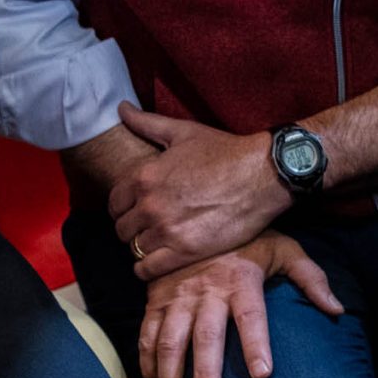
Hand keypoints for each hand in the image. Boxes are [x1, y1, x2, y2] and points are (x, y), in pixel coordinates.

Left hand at [110, 105, 290, 277]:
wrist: (263, 174)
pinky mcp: (185, 252)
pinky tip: (158, 262)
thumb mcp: (183, 132)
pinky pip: (149, 269)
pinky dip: (148, 269)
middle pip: (122, 229)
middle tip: (148, 228)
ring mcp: (167, 230)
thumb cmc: (225, 151)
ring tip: (158, 243)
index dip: (123, 207)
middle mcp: (150, 205)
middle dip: (132, 228)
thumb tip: (121, 108)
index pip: (114, 202)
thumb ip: (146, 123)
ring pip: (134, 248)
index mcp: (145, 176)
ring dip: (143, 247)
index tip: (135, 210)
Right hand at [135, 232, 342, 377]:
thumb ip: (311, 279)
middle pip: (206, 337)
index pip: (251, 315)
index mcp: (241, 279)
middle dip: (205, 375)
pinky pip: (146, 336)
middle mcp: (207, 290)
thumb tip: (338, 310)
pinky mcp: (156, 299)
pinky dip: (147, 366)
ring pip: (169, 342)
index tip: (262, 375)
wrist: (197, 215)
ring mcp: (177, 296)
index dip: (256, 344)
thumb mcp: (284, 249)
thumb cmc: (249, 239)